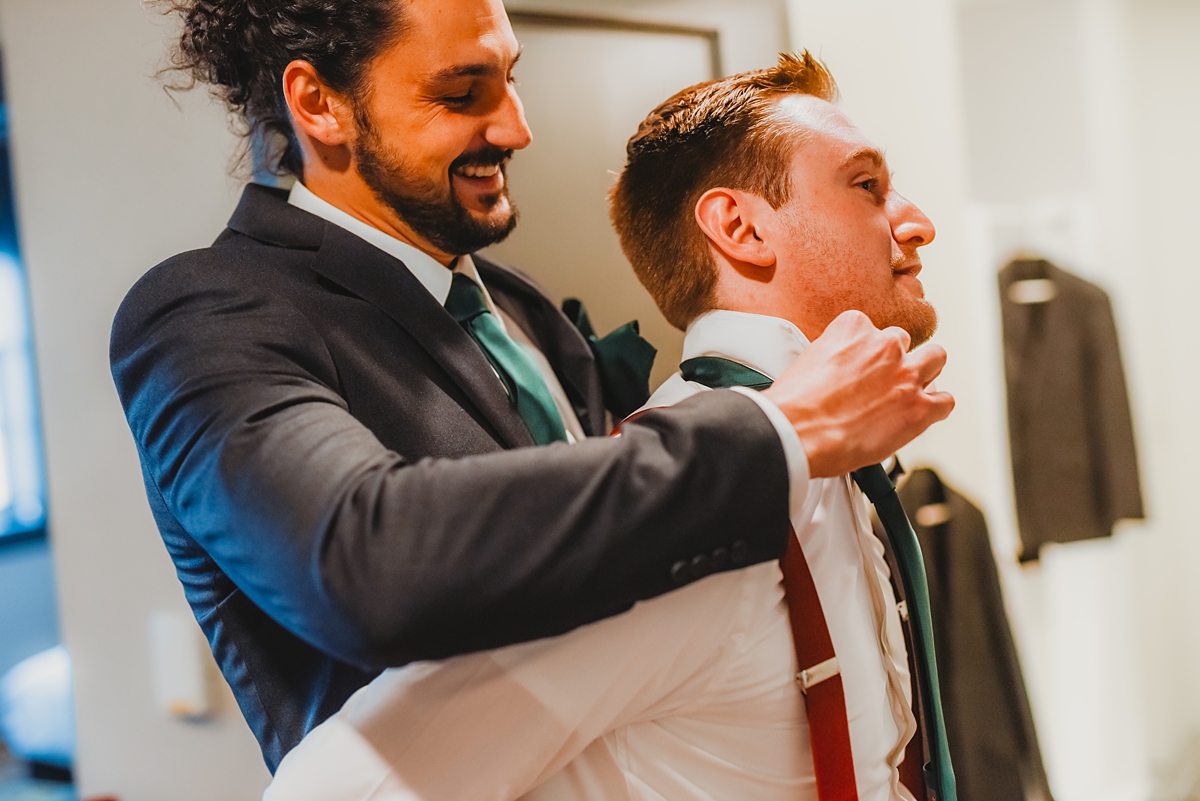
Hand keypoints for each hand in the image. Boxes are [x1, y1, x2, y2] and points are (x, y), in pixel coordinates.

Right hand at [761, 310, 953, 477]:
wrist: (797, 432)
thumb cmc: (794, 404)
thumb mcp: (808, 359)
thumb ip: (833, 355)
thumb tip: (838, 370)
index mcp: (854, 327)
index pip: (871, 329)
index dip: (866, 351)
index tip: (860, 366)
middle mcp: (885, 345)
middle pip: (903, 342)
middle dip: (895, 359)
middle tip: (881, 381)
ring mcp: (906, 375)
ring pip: (935, 359)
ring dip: (924, 373)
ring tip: (908, 391)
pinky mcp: (919, 407)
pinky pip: (945, 401)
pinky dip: (935, 407)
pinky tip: (920, 415)